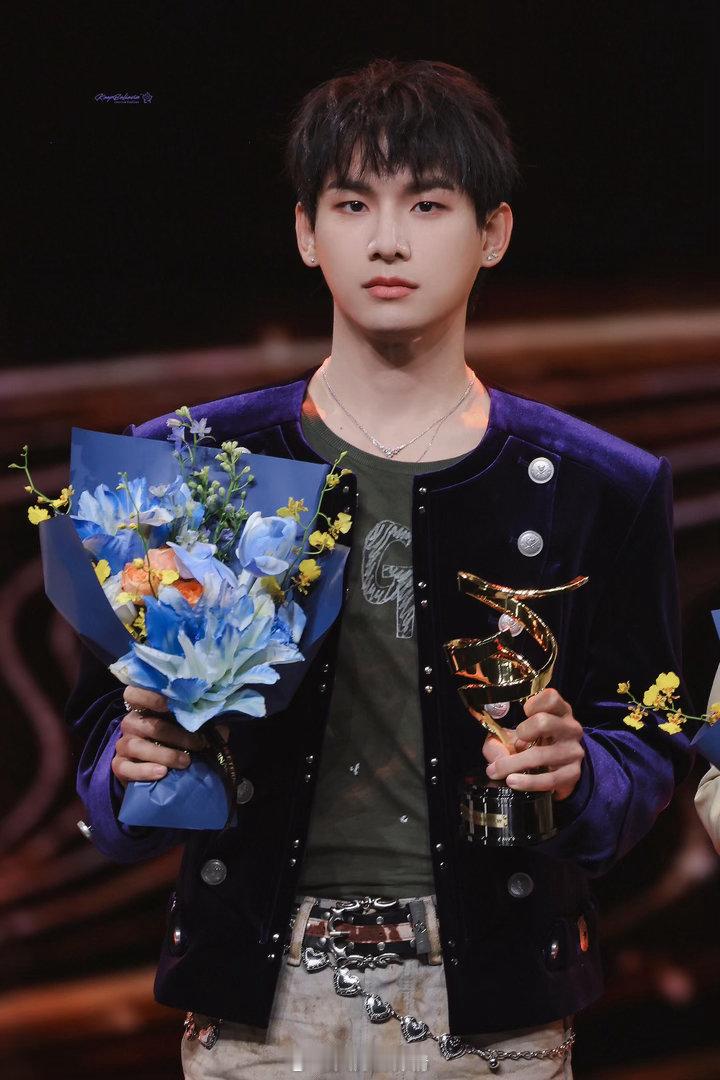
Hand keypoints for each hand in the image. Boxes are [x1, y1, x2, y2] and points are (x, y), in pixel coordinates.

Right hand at [112, 687, 226, 787]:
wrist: (160, 772)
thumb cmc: (178, 742)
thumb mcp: (191, 728)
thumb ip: (202, 719)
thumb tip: (223, 716)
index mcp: (145, 708)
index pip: (135, 692)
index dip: (149, 695)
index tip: (169, 703)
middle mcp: (131, 723)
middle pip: (146, 724)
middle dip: (175, 734)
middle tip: (197, 744)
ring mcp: (123, 744)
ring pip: (137, 745)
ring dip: (164, 754)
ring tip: (185, 762)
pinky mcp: (119, 766)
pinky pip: (125, 767)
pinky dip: (144, 770)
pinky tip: (162, 773)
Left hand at [482, 688, 584, 800]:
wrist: (562, 769)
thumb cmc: (539, 744)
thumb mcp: (521, 735)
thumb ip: (500, 738)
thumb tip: (494, 752)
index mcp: (559, 711)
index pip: (551, 697)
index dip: (535, 703)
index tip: (524, 711)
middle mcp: (570, 728)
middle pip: (544, 722)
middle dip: (523, 731)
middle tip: (516, 741)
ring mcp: (573, 752)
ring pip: (540, 755)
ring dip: (513, 764)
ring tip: (496, 772)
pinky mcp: (572, 774)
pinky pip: (548, 779)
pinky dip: (527, 782)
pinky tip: (512, 782)